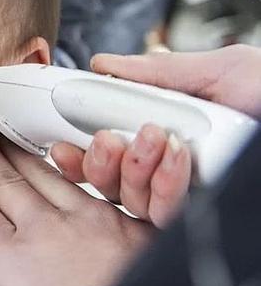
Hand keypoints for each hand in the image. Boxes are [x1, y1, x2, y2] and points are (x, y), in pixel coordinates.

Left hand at [0, 107, 154, 285]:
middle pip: (38, 170)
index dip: (53, 157)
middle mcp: (80, 218)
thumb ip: (143, 250)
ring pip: (6, 179)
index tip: (40, 145)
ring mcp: (40, 230)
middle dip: (12, 143)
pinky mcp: (6, 252)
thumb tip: (136, 245)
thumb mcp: (160, 277)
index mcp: (122, 226)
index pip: (79, 181)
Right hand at [51, 45, 260, 227]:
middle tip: (108, 138)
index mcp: (170, 140)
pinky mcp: (205, 221)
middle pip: (109, 184)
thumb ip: (158, 72)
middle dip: (98, 162)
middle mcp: (175, 175)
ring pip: (130, 202)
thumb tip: (104, 64)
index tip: (63, 143)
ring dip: (133, 169)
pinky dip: (164, 185)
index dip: (80, 154)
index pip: (110, 156)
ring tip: (156, 137)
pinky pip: (165, 216)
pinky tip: (179, 158)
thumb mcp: (222, 71)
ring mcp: (193, 201)